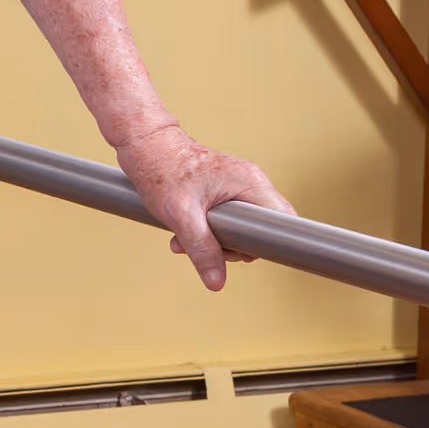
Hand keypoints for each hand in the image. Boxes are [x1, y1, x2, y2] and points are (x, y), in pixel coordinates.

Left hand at [108, 120, 294, 291]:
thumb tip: (216, 282)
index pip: (283, 220)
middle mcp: (250, 182)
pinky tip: (182, 234)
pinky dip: (206, 230)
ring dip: (213, 240)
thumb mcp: (182, 217)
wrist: (145, 145)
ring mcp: (237, 185)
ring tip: (183, 242)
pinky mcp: (223, 189)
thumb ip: (202, 250)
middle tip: (205, 249)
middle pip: (261, 228)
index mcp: (251, 183)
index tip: (239, 253)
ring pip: (241, 225)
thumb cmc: (162, 170)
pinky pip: (227, 218)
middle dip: (231, 246)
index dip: (267, 243)